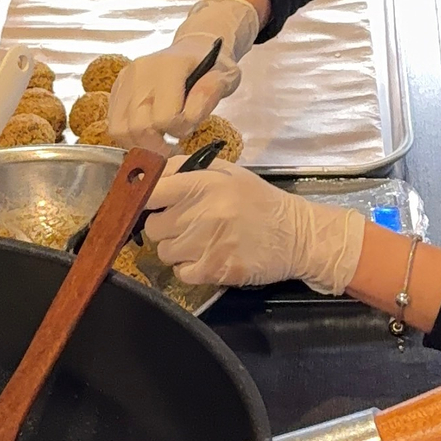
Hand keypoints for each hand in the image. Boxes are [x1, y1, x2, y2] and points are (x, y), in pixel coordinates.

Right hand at [107, 0, 259, 151]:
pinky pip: (114, 124)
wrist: (194, 48)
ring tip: (159, 141)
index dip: (180, 131)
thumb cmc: (211, 65)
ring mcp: (125, 80)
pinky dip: (129, 137)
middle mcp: (140, 72)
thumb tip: (189, 115)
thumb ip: (210, 93)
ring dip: (140, 144)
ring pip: (119, 130)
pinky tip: (148, 134)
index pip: (165, 117)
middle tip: (173, 146)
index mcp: (169, 67)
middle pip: (138, 127)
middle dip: (157, 145)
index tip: (190, 129)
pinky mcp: (116, 89)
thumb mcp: (225, 76)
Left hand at [144, 161, 365, 294]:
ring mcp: (207, 245)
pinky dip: (189, 268)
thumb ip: (188, 168)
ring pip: (164, 251)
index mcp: (203, 185)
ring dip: (177, 248)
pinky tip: (207, 257)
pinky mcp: (214, 270)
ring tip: (200, 241)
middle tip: (184, 223)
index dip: (144, 199)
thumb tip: (152, 172)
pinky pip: (180, 273)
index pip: (152, 191)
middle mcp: (202, 214)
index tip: (149, 204)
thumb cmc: (259, 201)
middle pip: (154, 226)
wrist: (296, 235)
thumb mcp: (229, 173)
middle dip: (164, 226)